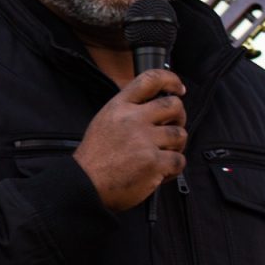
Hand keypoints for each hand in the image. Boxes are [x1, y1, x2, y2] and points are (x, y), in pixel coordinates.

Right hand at [73, 68, 187, 210]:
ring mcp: (144, 140)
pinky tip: (159, 171)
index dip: (171, 80)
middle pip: (174, 105)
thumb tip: (155, 105)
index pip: (150, 80)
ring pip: (180, 134)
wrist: (84, 184)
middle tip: (172, 128)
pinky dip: (173, 168)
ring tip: (161, 154)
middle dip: (179, 117)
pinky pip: (179, 159)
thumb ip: (128, 110)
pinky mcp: (153, 162)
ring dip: (176, 146)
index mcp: (119, 107)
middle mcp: (133, 119)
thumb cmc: (95, 158)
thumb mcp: (104, 121)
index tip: (179, 88)